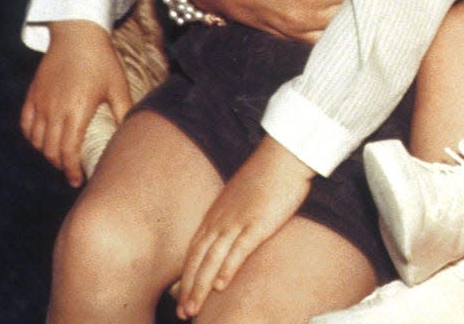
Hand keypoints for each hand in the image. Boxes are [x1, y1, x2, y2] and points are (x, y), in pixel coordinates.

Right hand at [20, 21, 131, 186]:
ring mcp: (41, 103)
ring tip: (60, 156)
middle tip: (71, 169)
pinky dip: (32, 138)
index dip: (71, 170)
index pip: (69, 153)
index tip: (77, 179)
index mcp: (78, 111)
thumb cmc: (101, 59)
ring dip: (47, 153)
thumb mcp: (118, 85)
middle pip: (51, 151)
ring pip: (37, 141)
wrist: (78, 33)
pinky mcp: (33, 95)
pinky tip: (43, 140)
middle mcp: (56, 110)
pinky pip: (26, 125)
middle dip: (61, 165)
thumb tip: (131, 132)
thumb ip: (124, 111)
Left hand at [176, 137, 312, 317]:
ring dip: (201, 286)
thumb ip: (230, 216)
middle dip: (188, 288)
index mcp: (216, 213)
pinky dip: (228, 268)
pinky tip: (222, 286)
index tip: (179, 298)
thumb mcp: (240, 196)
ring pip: (213, 258)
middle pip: (198, 259)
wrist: (283, 155)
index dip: (186, 276)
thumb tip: (226, 234)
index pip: (194, 250)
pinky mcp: (258, 222)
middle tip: (182, 313)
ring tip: (194, 309)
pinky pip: (239, 248)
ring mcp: (238, 221)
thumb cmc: (266, 175)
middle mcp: (221, 219)